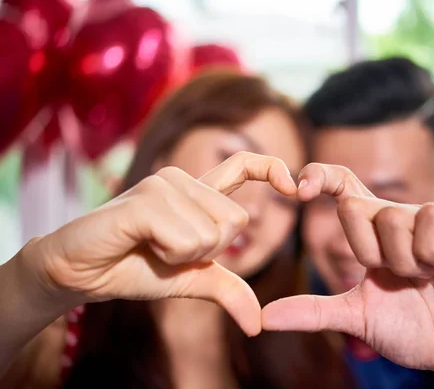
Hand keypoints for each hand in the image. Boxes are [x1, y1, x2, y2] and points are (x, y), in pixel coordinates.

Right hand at [24, 151, 296, 335]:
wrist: (81, 274)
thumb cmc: (133, 268)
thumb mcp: (190, 280)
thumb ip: (227, 289)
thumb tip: (257, 324)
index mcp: (196, 193)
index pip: (243, 166)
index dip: (271, 169)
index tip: (294, 186)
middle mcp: (182, 180)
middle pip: (236, 221)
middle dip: (208, 252)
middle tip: (168, 252)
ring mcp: (164, 185)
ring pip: (214, 232)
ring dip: (185, 256)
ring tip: (151, 248)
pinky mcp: (145, 200)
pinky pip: (187, 237)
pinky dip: (170, 255)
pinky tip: (142, 246)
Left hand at [263, 163, 433, 374]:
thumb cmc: (413, 329)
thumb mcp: (356, 317)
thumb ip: (313, 312)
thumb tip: (264, 318)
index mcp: (373, 234)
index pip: (343, 186)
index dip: (319, 176)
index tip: (297, 188)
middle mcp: (399, 220)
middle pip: (356, 205)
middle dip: (364, 250)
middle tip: (393, 277)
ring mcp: (431, 223)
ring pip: (390, 218)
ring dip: (400, 262)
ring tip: (424, 279)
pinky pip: (427, 226)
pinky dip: (428, 257)